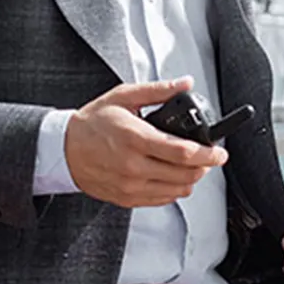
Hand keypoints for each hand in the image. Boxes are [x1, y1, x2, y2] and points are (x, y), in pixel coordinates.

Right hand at [65, 77, 227, 207]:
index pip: (182, 152)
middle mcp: (133, 166)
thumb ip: (158, 91)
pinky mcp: (127, 198)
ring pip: (177, 190)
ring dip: (191, 178)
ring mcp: (130, 186)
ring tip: (192, 164)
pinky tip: (173, 174)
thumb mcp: (124, 97)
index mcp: (135, 138)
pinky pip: (162, 199)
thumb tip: (185, 84)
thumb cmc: (93, 123)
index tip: (219, 152)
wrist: (64, 149)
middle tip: (209, 156)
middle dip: (204, 166)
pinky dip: (174, 189)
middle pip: (185, 174)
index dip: (208, 154)